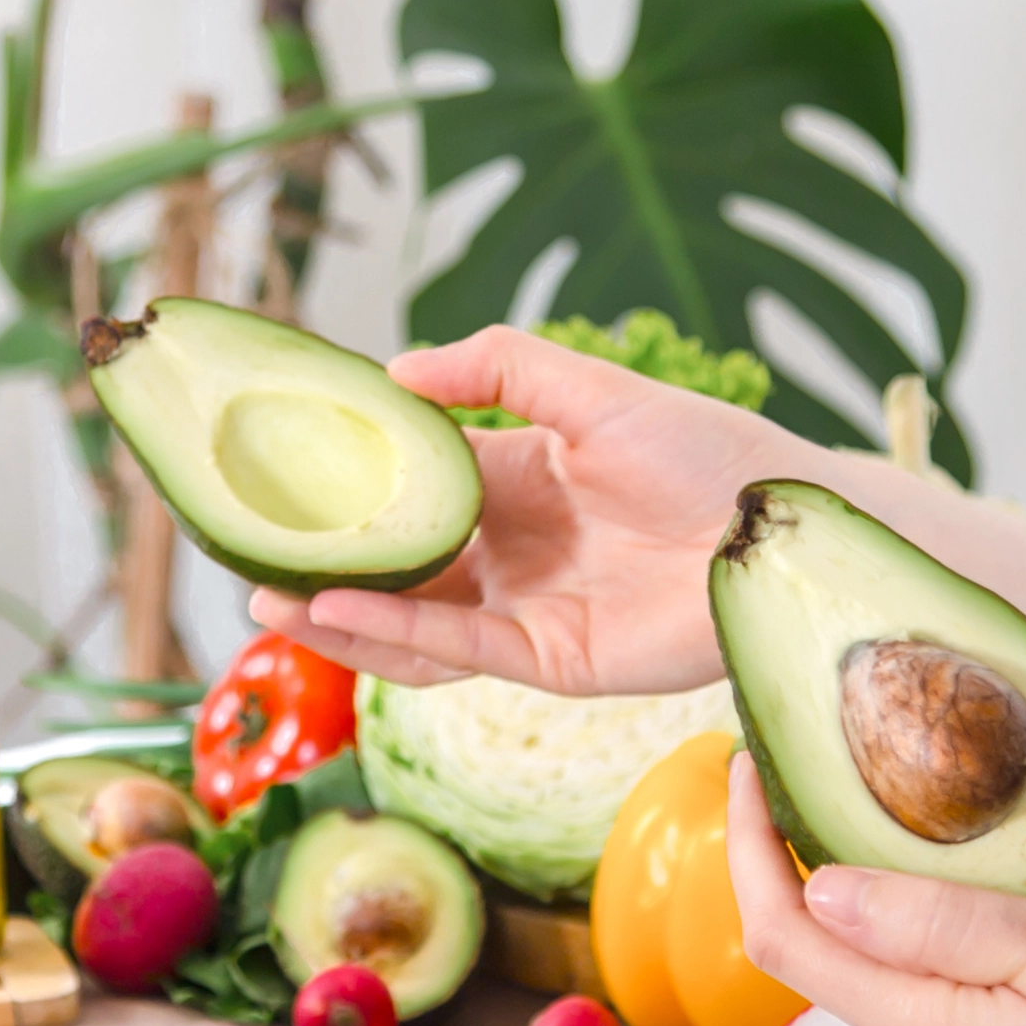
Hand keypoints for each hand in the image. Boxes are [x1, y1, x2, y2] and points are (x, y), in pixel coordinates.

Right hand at [245, 327, 808, 694]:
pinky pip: (457, 649)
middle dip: (322, 562)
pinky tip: (334, 608)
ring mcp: (530, 608)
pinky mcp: (554, 658)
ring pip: (412, 620)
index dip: (347, 482)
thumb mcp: (592, 387)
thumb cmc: (708, 449)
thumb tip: (394, 371)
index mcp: (518, 480)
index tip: (273, 470)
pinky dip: (393, 634)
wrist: (782, 525)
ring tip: (266, 593)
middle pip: (399, 563)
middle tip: (243, 550)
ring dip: (339, 612)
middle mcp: (515, 549)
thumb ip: (497, 367)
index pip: (412, 484)